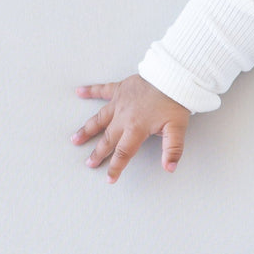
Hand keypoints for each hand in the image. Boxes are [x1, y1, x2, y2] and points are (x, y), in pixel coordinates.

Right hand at [71, 75, 189, 182]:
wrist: (173, 76)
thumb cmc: (175, 101)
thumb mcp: (178, 128)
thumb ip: (173, 149)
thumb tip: (169, 168)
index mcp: (137, 128)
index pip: (124, 152)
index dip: (116, 167)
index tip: (110, 178)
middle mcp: (124, 117)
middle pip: (108, 139)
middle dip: (98, 152)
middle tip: (89, 163)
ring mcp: (120, 102)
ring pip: (99, 118)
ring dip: (87, 129)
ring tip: (75, 139)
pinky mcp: (121, 89)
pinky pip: (102, 90)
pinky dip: (90, 91)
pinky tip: (79, 92)